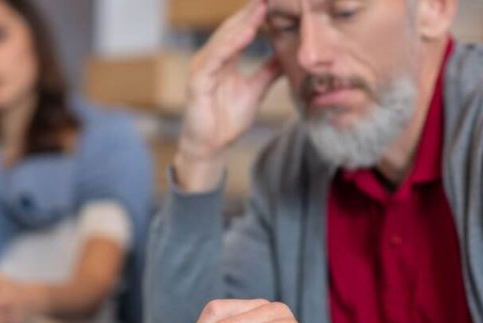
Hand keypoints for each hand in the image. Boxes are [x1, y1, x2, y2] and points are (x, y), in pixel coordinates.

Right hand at [175, 0, 281, 191]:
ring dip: (243, 23)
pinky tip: (247, 33)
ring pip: (223, 40)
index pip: (241, 31)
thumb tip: (285, 56)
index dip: (257, 16)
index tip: (276, 2)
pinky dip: (230, 45)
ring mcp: (202, 69)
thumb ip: (267, 72)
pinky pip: (214, 59)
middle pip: (232, 29)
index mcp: (223, 59)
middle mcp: (211, 59)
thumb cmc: (226, 121)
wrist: (211, 147)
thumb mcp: (255, 91)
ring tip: (261, 8)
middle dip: (251, 12)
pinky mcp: (197, 81)